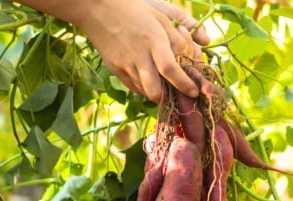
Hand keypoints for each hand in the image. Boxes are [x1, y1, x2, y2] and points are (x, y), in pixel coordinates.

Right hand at [80, 0, 208, 101]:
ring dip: (156, 92)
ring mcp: (125, 65)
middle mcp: (139, 56)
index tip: (194, 92)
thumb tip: (189, 58)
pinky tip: (148, 77)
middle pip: (154, 91)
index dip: (184, 84)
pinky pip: (133, 86)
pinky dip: (144, 87)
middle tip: (176, 95)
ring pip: (144, 91)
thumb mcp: (160, 18)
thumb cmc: (135, 11)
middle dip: (167, 99)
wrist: (98, 10)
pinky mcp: (115, 70)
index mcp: (153, 40)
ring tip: (163, 84)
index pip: (170, 69)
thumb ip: (177, 40)